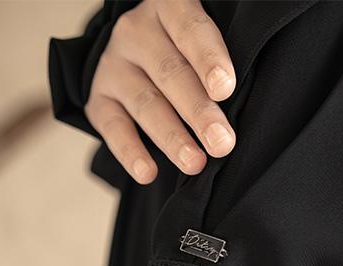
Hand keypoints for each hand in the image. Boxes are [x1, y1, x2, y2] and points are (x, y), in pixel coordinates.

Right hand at [84, 0, 236, 183]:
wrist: (135, 55)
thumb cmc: (184, 51)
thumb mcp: (199, 41)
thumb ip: (215, 63)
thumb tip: (243, 105)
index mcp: (169, 9)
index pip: (190, 30)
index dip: (209, 59)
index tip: (225, 89)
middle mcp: (137, 33)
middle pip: (171, 73)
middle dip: (199, 111)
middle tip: (221, 142)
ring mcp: (115, 66)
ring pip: (146, 104)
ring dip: (172, 137)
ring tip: (195, 163)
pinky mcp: (99, 99)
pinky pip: (114, 128)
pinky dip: (131, 152)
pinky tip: (149, 173)